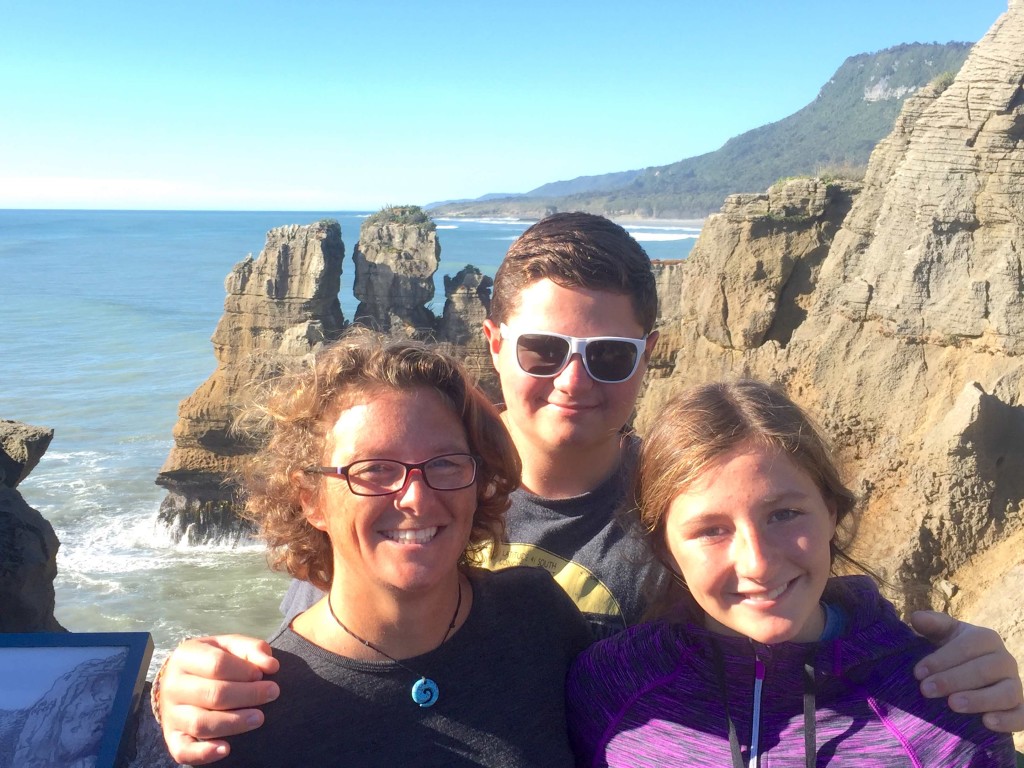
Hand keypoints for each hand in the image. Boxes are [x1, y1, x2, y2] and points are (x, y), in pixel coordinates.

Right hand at [159, 635, 280, 764]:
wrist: (182, 679)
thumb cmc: (213, 660)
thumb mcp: (230, 646)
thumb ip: (252, 649)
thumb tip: (271, 665)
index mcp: (185, 656)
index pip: (217, 664)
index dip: (245, 671)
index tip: (263, 674)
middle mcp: (172, 685)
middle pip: (212, 694)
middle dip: (248, 695)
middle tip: (272, 693)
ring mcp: (170, 713)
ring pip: (201, 723)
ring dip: (234, 723)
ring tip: (259, 718)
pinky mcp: (172, 736)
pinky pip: (183, 750)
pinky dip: (203, 754)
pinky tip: (226, 749)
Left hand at [911, 611, 1023, 732]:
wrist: (969, 674)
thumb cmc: (953, 651)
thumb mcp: (943, 634)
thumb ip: (932, 624)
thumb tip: (917, 618)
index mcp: (987, 638)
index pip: (966, 647)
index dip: (941, 659)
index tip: (918, 672)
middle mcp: (1005, 660)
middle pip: (983, 671)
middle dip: (952, 680)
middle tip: (926, 690)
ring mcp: (1015, 685)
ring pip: (1005, 693)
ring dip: (979, 700)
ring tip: (952, 705)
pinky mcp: (1020, 708)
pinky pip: (1022, 715)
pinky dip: (1007, 720)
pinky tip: (986, 723)